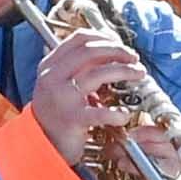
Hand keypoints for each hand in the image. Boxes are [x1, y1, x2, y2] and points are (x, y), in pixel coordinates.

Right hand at [20, 21, 142, 167]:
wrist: (41, 143)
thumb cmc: (56, 112)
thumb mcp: (59, 82)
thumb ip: (78, 65)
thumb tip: (107, 43)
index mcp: (50, 65)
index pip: (79, 39)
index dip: (103, 37)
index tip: (120, 43)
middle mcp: (54, 77)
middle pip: (91, 52)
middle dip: (118, 51)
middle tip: (134, 58)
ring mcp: (63, 98)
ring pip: (98, 74)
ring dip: (124, 71)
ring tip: (139, 74)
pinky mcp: (73, 119)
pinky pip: (100, 113)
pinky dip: (117, 113)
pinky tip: (124, 114)